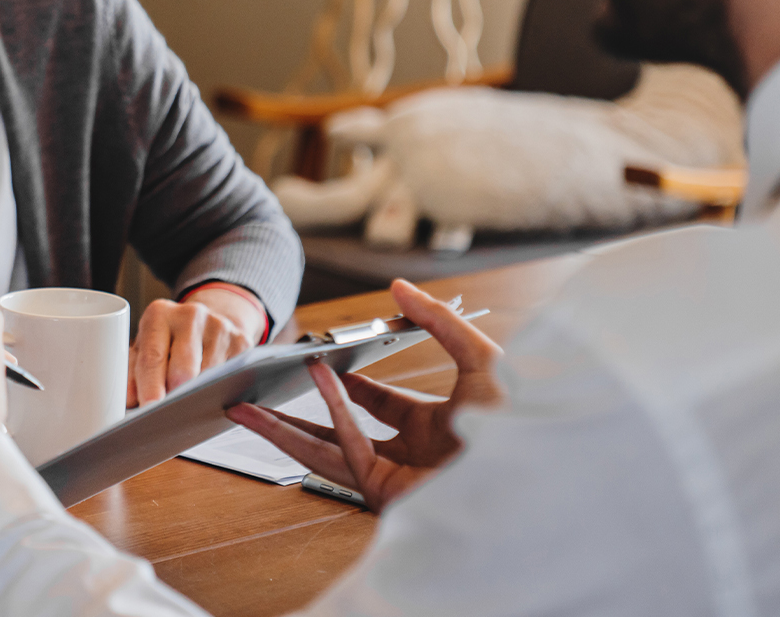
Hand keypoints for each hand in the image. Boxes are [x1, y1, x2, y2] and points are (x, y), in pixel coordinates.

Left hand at [128, 285, 264, 406]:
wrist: (203, 322)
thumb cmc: (167, 341)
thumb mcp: (144, 349)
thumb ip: (131, 373)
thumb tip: (129, 402)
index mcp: (159, 314)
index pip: (153, 357)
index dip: (150, 387)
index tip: (149, 409)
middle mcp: (191, 315)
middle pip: (184, 369)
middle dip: (175, 395)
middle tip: (168, 412)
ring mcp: (220, 327)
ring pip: (209, 377)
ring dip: (198, 396)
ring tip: (188, 400)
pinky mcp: (242, 341)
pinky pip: (232, 378)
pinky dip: (220, 391)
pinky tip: (211, 391)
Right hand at [225, 279, 503, 509]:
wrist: (539, 468)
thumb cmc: (523, 420)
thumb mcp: (480, 358)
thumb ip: (437, 321)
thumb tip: (399, 287)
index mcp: (434, 430)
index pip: (377, 409)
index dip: (346, 388)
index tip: (319, 366)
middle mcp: (410, 458)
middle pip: (335, 435)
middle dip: (290, 419)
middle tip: (255, 399)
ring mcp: (395, 478)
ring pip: (323, 451)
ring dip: (279, 430)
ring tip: (240, 410)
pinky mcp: (386, 494)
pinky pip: (346, 448)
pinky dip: (327, 413)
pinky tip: (312, 381)